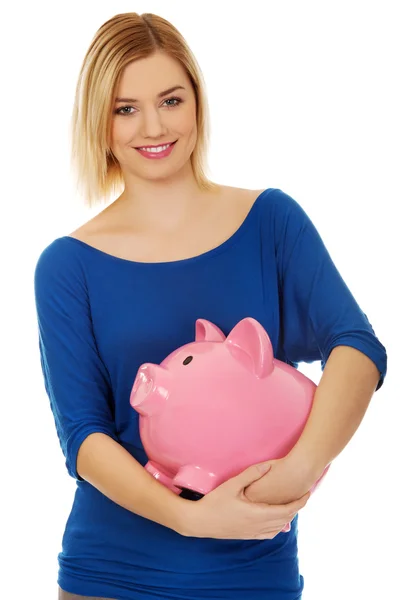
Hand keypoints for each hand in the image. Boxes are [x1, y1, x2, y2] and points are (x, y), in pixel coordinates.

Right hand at [180, 462, 310, 539]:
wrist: (199, 522)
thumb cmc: (214, 502)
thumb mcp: (232, 485)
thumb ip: (251, 475)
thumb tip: (268, 465)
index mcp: (257, 513)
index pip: (286, 509)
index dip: (299, 502)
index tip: (307, 493)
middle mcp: (258, 526)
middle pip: (285, 519)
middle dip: (296, 508)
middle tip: (303, 497)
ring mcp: (252, 533)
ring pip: (278, 528)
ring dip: (287, 517)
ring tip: (292, 506)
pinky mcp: (246, 536)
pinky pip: (268, 534)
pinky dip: (277, 527)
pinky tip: (277, 522)